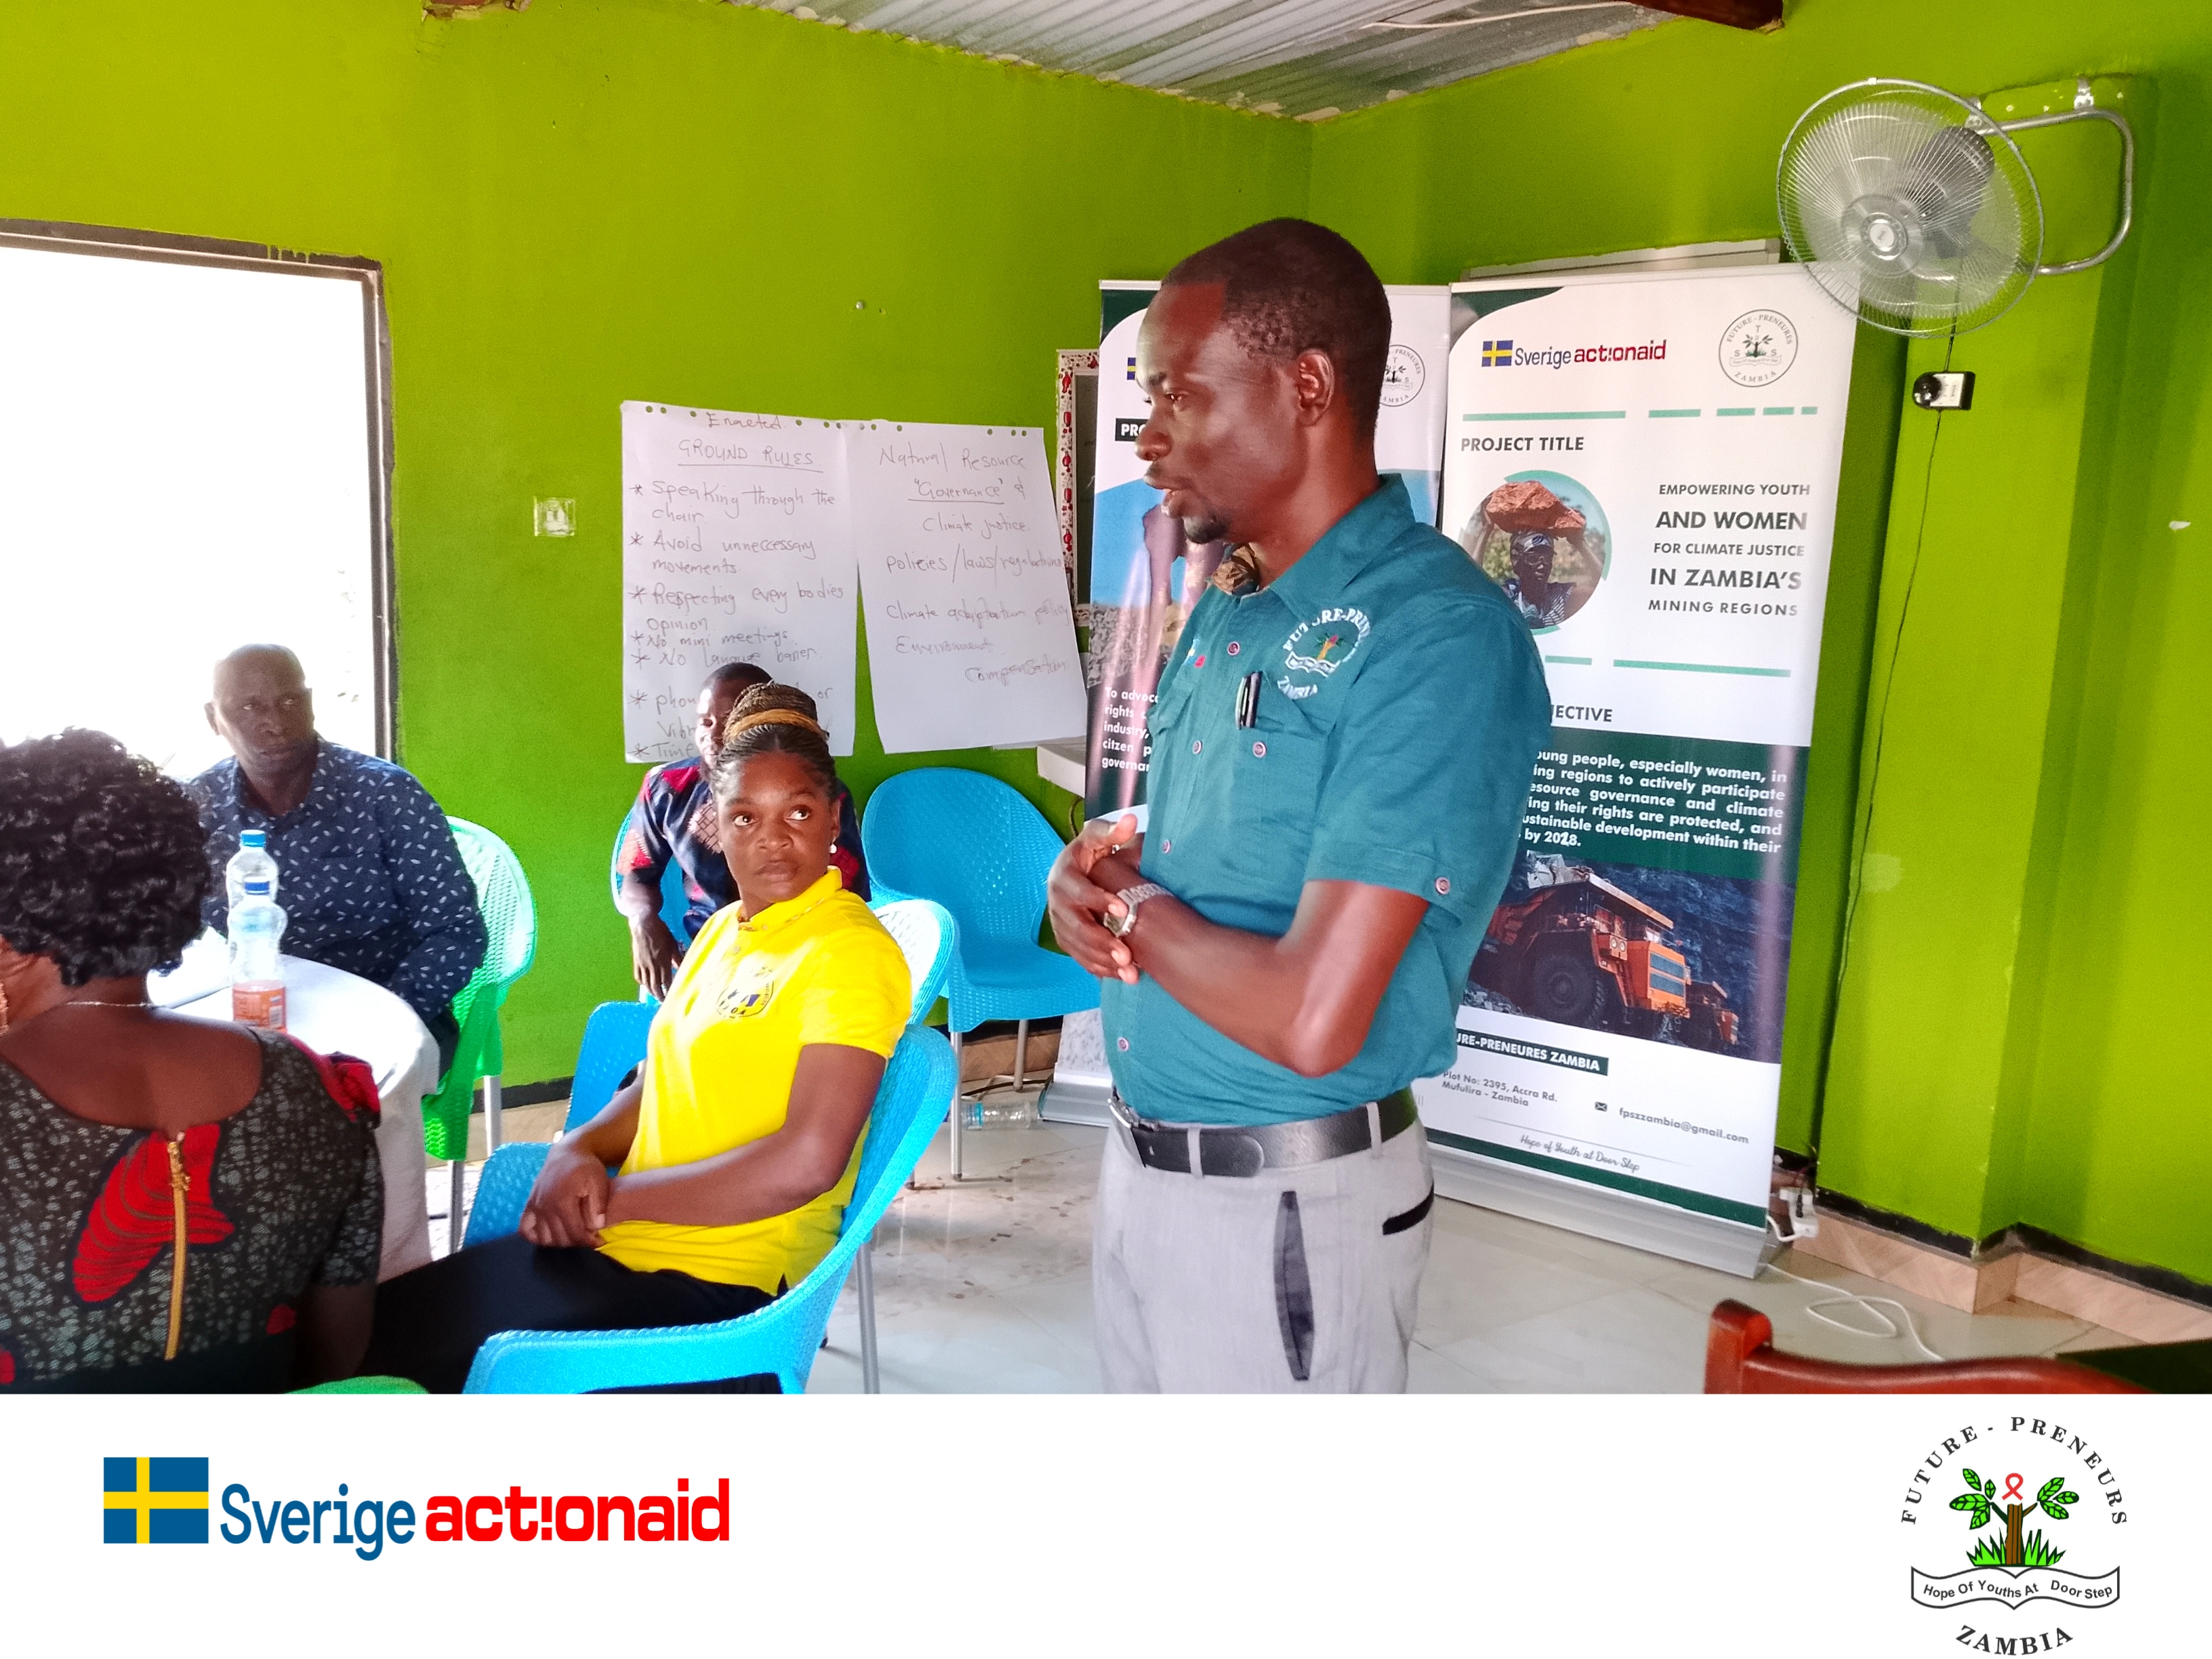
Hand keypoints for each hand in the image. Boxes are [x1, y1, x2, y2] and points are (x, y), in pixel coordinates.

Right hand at [519, 1142, 611, 1248]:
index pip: (575, 1233)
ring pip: (544, 1238)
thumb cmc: (586, 1167)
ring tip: (573, 1234)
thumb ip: (599, 1206)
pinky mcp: (529, 1204)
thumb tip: (596, 1227)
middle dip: (577, 1242)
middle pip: (560, 1238)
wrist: (568, 1152)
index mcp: (563, 1201)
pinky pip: (525, 1229)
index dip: (589, 1241)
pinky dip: (536, 1237)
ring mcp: (535, 1206)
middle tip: (588, 1236)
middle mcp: (545, 1206)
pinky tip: (551, 1234)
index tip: (599, 1241)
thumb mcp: (599, 1182)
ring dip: (560, 1241)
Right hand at [628, 914, 680, 998]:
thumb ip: (677, 958)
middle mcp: (652, 965)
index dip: (670, 989)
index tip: (674, 995)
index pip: (667, 981)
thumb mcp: (673, 944)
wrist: (644, 923)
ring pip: (646, 983)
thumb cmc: (661, 931)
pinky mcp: (636, 961)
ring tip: (656, 996)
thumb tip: (681, 969)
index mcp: (663, 961)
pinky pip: (638, 976)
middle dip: (660, 996)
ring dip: (651, 992)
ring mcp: (643, 964)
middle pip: (655, 986)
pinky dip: (642, 983)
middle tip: (664, 1001)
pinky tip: (646, 984)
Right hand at [1046, 813, 1140, 980]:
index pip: (1079, 890)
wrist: (1073, 870)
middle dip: (1101, 941)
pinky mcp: (1065, 938)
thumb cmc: (1091, 853)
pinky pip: (1079, 957)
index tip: (1122, 907)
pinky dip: (1099, 968)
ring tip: (1129, 971)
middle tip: (1126, 954)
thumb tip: (1131, 821)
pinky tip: (1120, 976)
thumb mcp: (1098, 838)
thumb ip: (1114, 832)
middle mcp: (1057, 901)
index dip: (1098, 899)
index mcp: (1064, 875)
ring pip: (1078, 946)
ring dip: (1102, 961)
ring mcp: (1059, 923)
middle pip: (1077, 926)